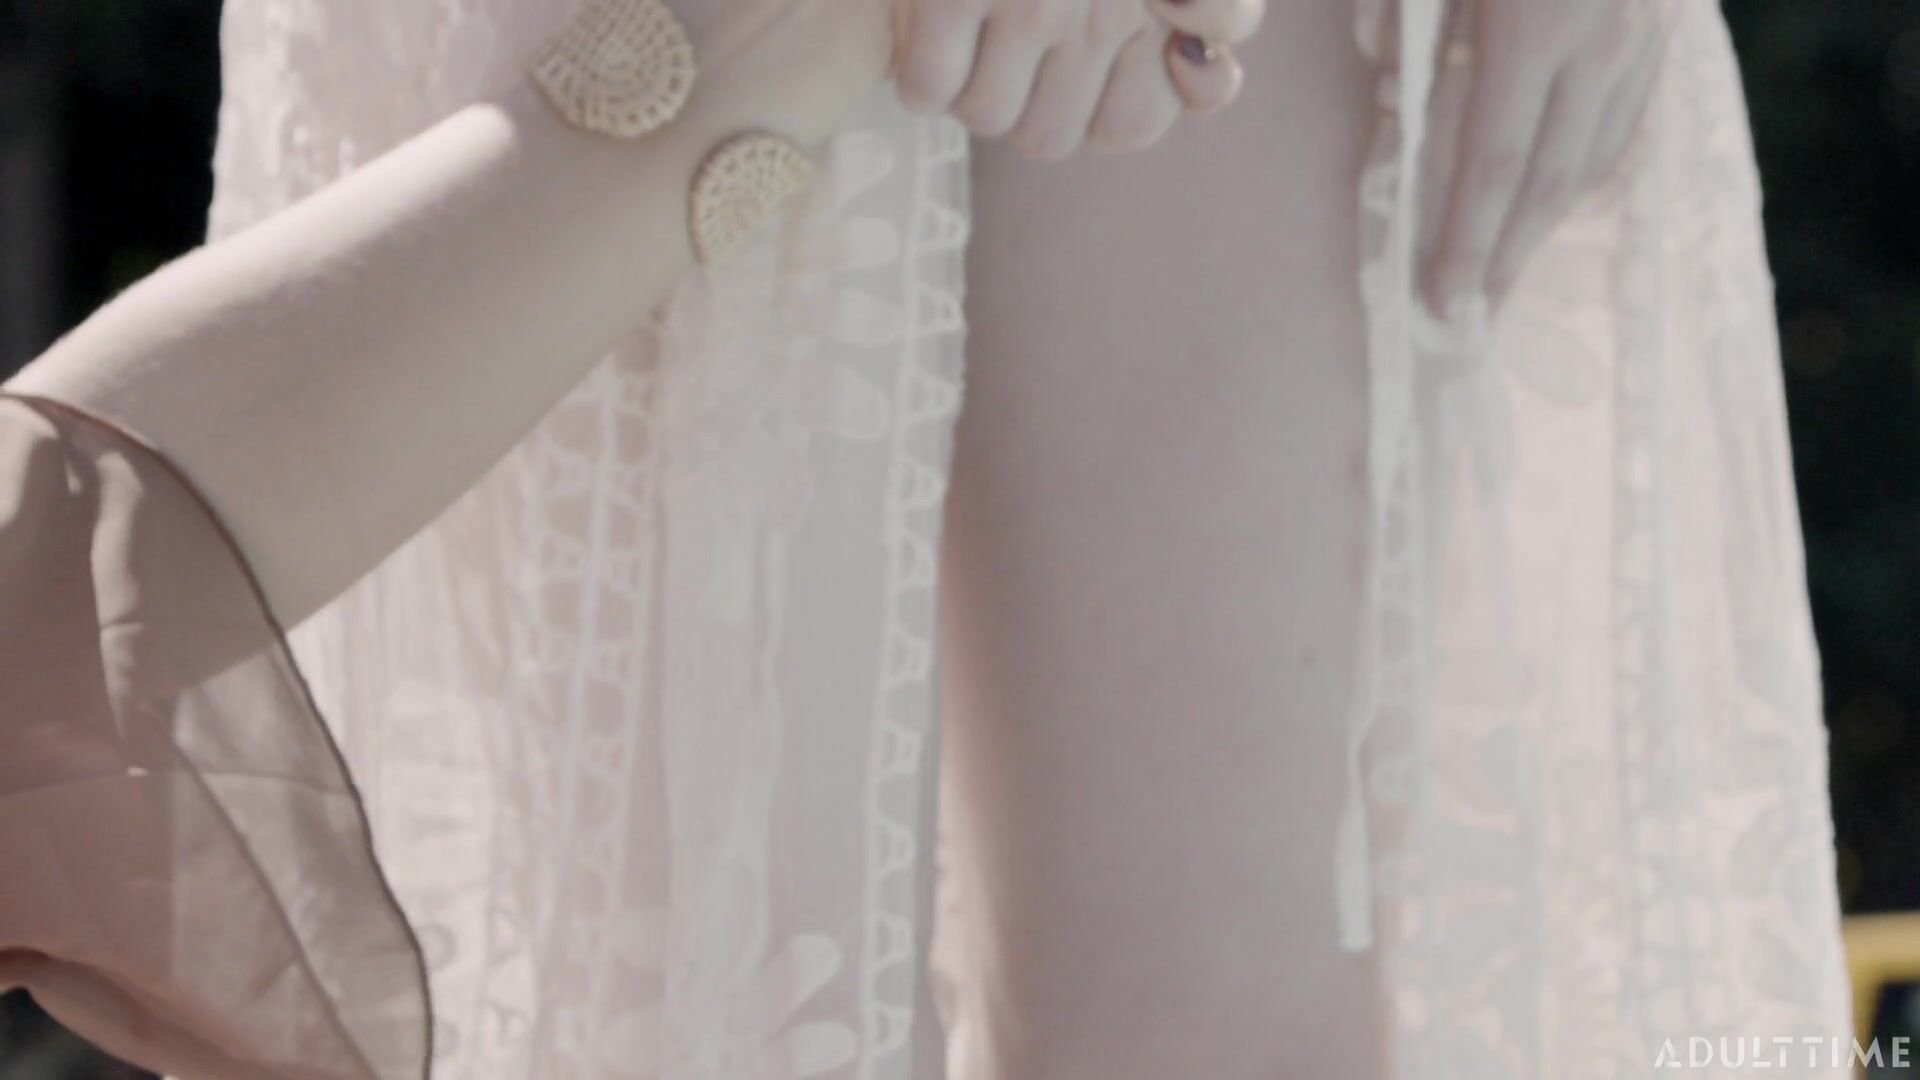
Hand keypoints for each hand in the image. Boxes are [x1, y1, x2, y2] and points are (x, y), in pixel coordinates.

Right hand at [892, 0, 1264, 158]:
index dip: (1103, 106)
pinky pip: (925, 87)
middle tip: (1021, 45)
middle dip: (1030, 101)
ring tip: (972, 29)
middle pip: (1048, 138)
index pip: (1130, 126)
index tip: (1091, 61)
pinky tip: (928, 25)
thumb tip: (1203, 72)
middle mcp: (1100, 10)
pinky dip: (920, 71)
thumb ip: (1222, 12)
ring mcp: (1026, 1)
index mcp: (1168, 2)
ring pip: (985, 118)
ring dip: (971, 86)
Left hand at [1422, 0, 1673, 318]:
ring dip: (1545, 222)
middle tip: (1473, 316)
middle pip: (1550, 181)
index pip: (1496, 164)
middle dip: (1507, 257)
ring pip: (1594, 156)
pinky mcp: (1665, 25)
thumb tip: (1390, 101)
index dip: (1469, 243)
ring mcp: (1644, 34)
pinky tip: (1550, 199)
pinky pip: (1622, 120)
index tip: (1443, 304)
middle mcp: (1602, 41)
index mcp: (1535, 26)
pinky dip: (1581, 170)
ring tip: (1504, 269)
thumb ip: (1401, 22)